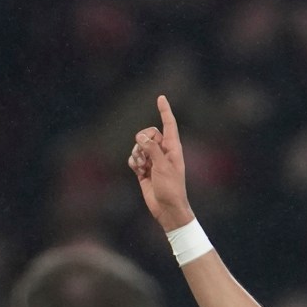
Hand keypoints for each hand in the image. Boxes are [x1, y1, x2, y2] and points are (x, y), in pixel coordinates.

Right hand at [128, 94, 192, 230]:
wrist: (167, 209)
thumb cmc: (171, 188)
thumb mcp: (162, 166)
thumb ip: (151, 148)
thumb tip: (140, 136)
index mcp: (173, 148)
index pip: (169, 124)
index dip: (164, 110)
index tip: (161, 97)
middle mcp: (163, 152)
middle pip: (149, 133)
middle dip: (142, 140)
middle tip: (144, 153)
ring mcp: (153, 161)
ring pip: (139, 146)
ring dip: (137, 154)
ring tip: (142, 167)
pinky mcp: (144, 170)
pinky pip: (133, 158)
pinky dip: (133, 162)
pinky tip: (138, 171)